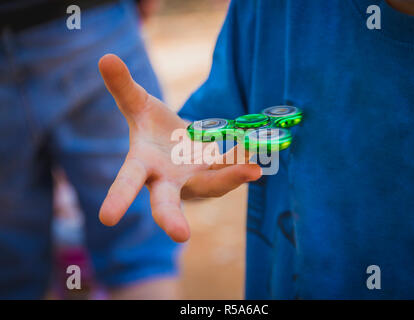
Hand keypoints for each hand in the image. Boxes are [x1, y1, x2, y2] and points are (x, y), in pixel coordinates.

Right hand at [98, 54, 261, 241]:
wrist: (179, 143)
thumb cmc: (153, 129)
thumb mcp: (139, 106)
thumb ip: (124, 87)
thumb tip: (105, 57)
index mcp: (143, 166)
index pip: (127, 182)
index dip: (118, 198)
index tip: (107, 218)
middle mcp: (169, 180)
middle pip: (167, 202)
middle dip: (171, 217)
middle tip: (179, 235)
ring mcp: (196, 179)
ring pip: (212, 185)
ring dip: (230, 179)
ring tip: (253, 170)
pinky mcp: (218, 172)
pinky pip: (231, 167)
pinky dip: (243, 161)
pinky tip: (258, 155)